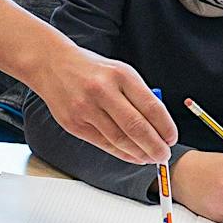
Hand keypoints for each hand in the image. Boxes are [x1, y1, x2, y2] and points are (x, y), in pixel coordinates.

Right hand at [37, 44, 175, 164]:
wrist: (51, 65)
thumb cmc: (90, 69)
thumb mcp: (119, 71)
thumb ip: (138, 95)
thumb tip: (158, 127)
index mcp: (121, 75)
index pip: (152, 107)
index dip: (166, 128)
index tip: (172, 139)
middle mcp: (103, 91)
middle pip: (137, 127)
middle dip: (155, 147)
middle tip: (164, 155)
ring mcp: (85, 108)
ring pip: (120, 139)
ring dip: (139, 153)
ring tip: (150, 158)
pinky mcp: (73, 123)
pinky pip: (103, 144)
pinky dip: (121, 153)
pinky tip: (132, 156)